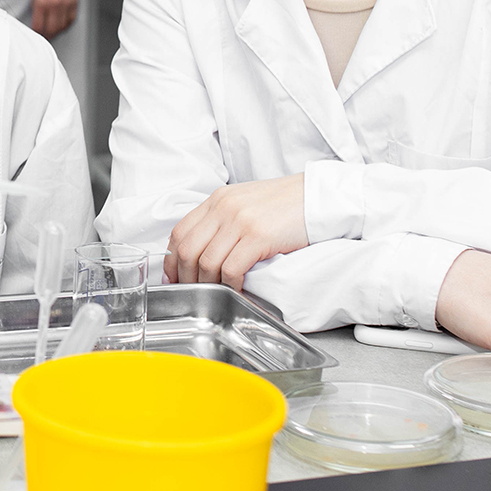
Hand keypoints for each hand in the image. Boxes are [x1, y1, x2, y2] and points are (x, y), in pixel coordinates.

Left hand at [30, 0, 79, 38]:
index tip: (34, 33)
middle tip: (43, 36)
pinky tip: (62, 25)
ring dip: (56, 32)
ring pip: (62, 27)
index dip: (36, 32)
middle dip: (46, 35)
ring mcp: (66, 5)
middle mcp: (55, 5)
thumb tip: (35, 19)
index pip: (38, 26)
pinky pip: (71, 20)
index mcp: (42, 2)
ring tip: (52, 32)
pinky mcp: (74, 2)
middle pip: (51, 29)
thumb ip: (36, 6)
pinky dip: (66, 25)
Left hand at [165, 175, 307, 288]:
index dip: (172, 259)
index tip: (174, 277)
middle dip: (185, 277)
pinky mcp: (258, 236)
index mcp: (218, 199)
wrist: (318, 196)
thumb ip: (222, 220)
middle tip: (191, 292)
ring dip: (206, 284)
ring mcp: (240, 221)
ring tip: (213, 294)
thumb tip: (203, 249)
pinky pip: (231, 268)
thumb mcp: (245, 203)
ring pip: (206, 262)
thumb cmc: (285, 204)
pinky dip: (229, 285)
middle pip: (187, 249)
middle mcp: (224, 208)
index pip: (180, 231)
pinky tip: (235, 290)